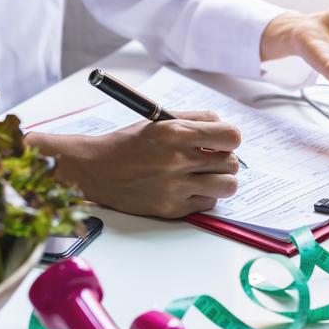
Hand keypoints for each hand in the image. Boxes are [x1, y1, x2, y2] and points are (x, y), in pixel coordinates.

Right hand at [28, 111, 240, 217]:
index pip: (231, 136)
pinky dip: (203, 196)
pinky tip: (187, 188)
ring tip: (204, 175)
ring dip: (220, 180)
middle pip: (232, 163)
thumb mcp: (159, 120)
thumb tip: (224, 129)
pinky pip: (208, 204)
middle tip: (210, 159)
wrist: (96, 170)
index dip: (229, 139)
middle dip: (225, 160)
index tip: (221, 141)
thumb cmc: (129, 143)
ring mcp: (175, 187)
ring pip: (227, 186)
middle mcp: (177, 160)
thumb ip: (195, 120)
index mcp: (175, 132)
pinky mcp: (172, 208)